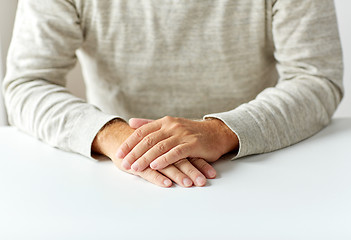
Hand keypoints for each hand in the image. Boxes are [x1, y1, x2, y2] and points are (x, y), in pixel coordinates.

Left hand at [117, 116, 238, 171]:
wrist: (217, 133)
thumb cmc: (191, 132)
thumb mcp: (170, 125)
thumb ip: (150, 124)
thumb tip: (131, 122)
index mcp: (165, 121)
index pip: (142, 131)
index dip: (130, 142)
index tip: (119, 153)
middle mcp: (172, 126)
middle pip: (148, 140)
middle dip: (134, 153)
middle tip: (124, 163)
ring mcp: (182, 134)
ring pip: (160, 147)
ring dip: (146, 158)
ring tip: (135, 168)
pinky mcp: (193, 144)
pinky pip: (176, 152)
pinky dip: (164, 159)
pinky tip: (155, 166)